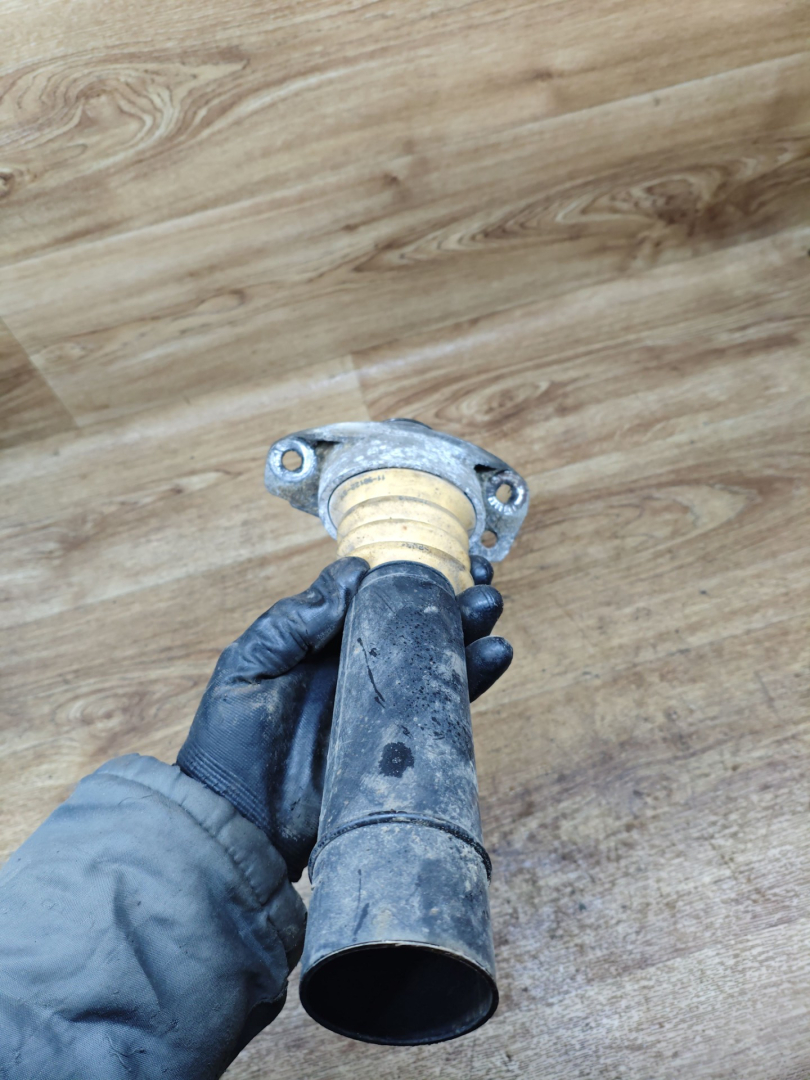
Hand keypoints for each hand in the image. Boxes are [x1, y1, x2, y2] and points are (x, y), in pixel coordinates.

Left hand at [177, 556, 511, 880]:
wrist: (239, 826)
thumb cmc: (229, 744)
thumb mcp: (249, 667)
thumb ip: (293, 621)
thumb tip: (352, 572)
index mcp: (322, 641)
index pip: (371, 596)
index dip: (405, 572)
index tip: (436, 551)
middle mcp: (359, 666)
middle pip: (414, 622)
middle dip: (450, 595)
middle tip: (479, 575)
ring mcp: (384, 704)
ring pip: (437, 657)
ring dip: (468, 628)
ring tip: (488, 605)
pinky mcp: (403, 743)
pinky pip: (445, 705)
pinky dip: (472, 678)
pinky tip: (493, 654)